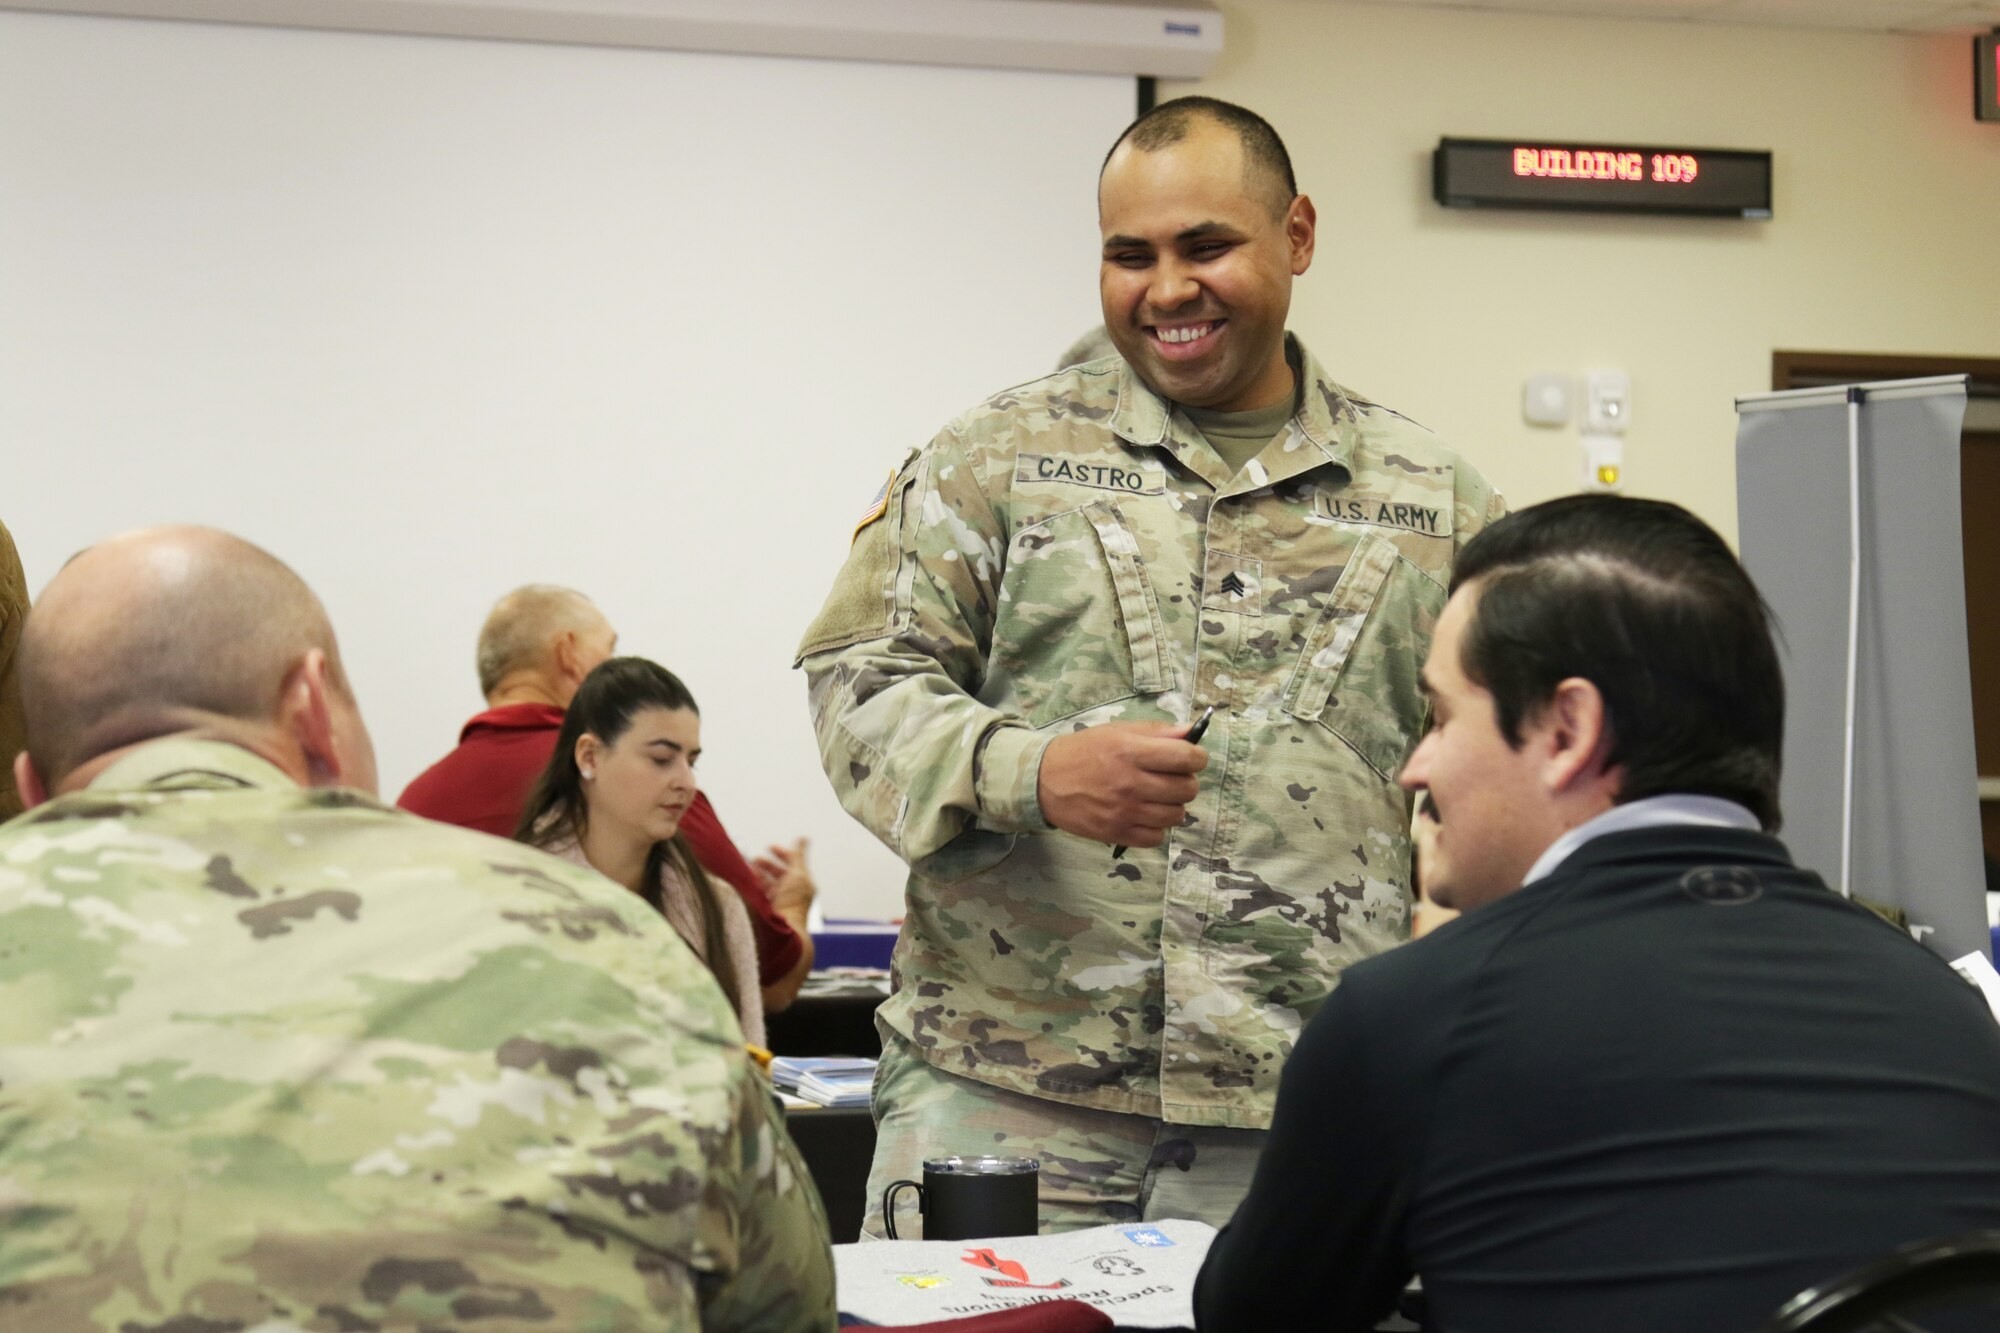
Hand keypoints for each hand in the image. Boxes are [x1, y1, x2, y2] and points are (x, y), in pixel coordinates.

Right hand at [751, 837, 815, 919]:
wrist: (783, 929)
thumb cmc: (792, 903)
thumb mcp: (797, 874)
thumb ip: (798, 856)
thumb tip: (804, 838)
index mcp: (802, 883)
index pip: (792, 864)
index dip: (781, 853)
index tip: (770, 847)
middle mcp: (791, 892)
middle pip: (779, 874)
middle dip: (767, 864)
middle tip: (755, 859)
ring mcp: (779, 901)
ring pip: (768, 884)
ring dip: (758, 874)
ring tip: (748, 868)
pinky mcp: (767, 910)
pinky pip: (760, 894)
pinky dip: (754, 885)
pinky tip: (746, 881)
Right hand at [1036, 720, 1207, 848]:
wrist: (1044, 781)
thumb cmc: (1084, 751)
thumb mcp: (1118, 731)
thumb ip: (1156, 731)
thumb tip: (1191, 731)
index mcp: (1132, 752)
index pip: (1186, 758)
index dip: (1197, 757)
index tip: (1190, 758)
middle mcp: (1131, 783)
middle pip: (1187, 790)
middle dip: (1185, 782)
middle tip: (1171, 778)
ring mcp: (1124, 812)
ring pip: (1176, 816)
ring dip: (1172, 806)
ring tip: (1157, 797)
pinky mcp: (1116, 833)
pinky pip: (1156, 838)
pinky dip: (1156, 827)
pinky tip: (1145, 815)